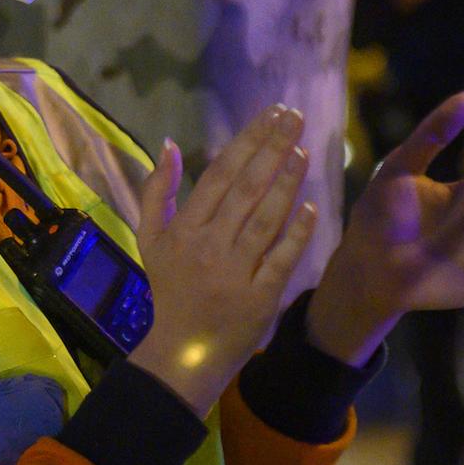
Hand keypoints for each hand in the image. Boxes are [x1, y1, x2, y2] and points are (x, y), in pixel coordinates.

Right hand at [127, 104, 319, 415]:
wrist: (185, 350)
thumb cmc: (171, 289)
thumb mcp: (150, 240)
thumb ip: (157, 191)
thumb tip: (170, 144)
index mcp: (185, 228)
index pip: (220, 174)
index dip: (247, 141)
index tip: (270, 114)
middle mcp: (210, 244)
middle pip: (247, 187)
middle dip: (273, 148)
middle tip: (295, 117)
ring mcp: (236, 270)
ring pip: (266, 218)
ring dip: (288, 182)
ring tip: (305, 150)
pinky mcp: (261, 295)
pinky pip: (283, 257)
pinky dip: (298, 232)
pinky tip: (313, 206)